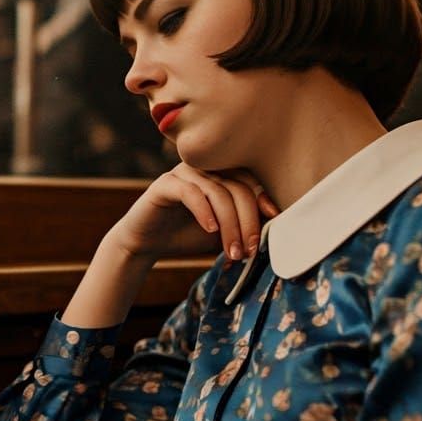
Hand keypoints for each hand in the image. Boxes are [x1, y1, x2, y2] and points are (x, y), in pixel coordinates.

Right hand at [106, 164, 279, 261]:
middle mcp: (203, 168)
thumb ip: (243, 224)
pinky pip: (191, 192)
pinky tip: (210, 230)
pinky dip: (204, 212)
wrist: (147, 244)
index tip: (274, 218)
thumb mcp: (223, 233)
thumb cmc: (187, 235)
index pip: (248, 180)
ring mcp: (183, 174)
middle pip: (237, 187)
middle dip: (247, 221)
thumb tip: (274, 224)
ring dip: (229, 225)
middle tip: (249, 250)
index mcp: (219, 174)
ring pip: (217, 192)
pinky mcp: (165, 184)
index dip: (263, 197)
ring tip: (232, 251)